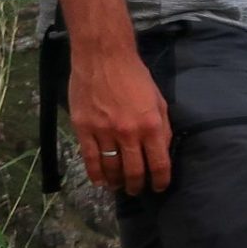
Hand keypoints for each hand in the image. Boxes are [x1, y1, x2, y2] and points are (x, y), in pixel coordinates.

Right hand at [72, 51, 171, 194]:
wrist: (104, 58)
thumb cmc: (135, 76)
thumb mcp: (159, 100)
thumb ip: (163, 126)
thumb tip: (163, 150)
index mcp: (151, 125)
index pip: (159, 163)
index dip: (161, 180)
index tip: (160, 187)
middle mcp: (128, 132)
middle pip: (134, 171)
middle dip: (137, 185)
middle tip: (137, 189)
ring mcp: (104, 132)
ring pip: (111, 167)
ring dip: (116, 182)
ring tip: (119, 187)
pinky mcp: (83, 128)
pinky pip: (90, 158)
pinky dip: (95, 173)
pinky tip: (100, 181)